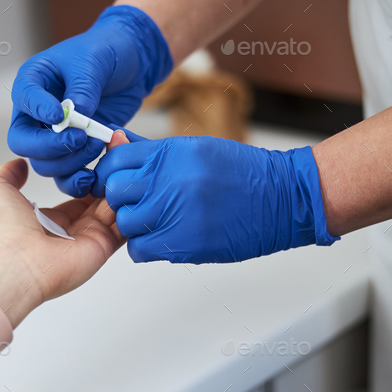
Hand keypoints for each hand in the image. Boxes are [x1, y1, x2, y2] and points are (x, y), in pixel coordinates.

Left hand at [0, 153, 125, 326]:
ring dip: (122, 186)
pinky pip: (124, 226)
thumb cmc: (1, 228)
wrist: (13, 260)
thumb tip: (18, 164)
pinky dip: (131, 205)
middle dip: (109, 177)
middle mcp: (72, 231)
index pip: (78, 195)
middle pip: (100, 201)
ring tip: (128, 160)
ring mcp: (89, 240)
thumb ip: (8, 174)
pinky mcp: (103, 247)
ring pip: (114, 209)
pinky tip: (133, 180)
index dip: (89, 175)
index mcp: (49, 219)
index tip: (97, 155)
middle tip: (118, 153)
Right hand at [7, 6, 171, 197]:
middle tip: (80, 139)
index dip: (39, 111)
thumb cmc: (106, 52)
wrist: (129, 66)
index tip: (59, 115)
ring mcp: (52, 136)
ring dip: (70, 163)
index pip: (23, 100)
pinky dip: (77, 181)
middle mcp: (36, 113)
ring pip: (45, 165)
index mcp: (33, 82)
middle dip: (51, 147)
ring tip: (96, 146)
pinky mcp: (72, 152)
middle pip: (25, 143)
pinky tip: (94, 176)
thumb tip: (74, 116)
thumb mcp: (94, 60)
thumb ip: (83, 88)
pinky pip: (65, 177)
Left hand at [93, 135, 338, 264]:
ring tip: (156, 222)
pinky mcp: (182, 243)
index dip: (111, 172)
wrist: (281, 199)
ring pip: (125, 223)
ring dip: (135, 225)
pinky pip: (140, 250)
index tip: (118, 180)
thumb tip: (116, 141)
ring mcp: (174, 212)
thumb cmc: (242, 174)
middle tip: (137, 203)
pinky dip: (145, 248)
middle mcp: (168, 180)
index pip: (115, 159)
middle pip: (115, 192)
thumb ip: (153, 152)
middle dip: (120, 199)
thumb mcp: (196, 149)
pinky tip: (162, 239)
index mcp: (171, 153)